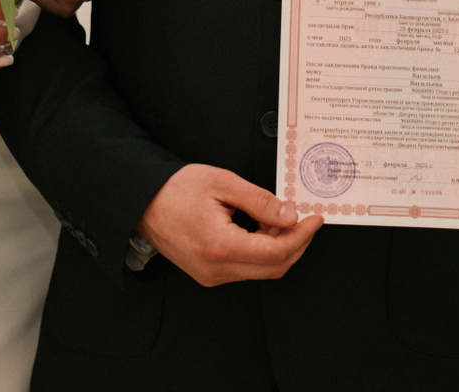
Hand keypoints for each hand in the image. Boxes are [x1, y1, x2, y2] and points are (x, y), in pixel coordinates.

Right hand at [136, 164, 323, 286]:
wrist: (143, 202)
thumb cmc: (175, 189)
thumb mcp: (222, 183)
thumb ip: (260, 201)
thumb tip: (290, 215)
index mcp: (220, 246)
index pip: (275, 252)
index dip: (301, 235)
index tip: (314, 218)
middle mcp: (216, 269)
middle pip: (274, 268)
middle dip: (296, 243)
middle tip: (306, 220)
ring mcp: (211, 276)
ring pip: (262, 271)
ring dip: (279, 248)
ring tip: (281, 219)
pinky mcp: (209, 274)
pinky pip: (246, 269)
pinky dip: (262, 251)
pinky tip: (263, 229)